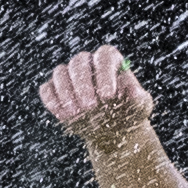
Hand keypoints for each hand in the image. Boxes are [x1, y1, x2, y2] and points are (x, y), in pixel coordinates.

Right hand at [39, 45, 157, 148]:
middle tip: (90, 106)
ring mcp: (70, 75)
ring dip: (65, 92)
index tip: (108, 96)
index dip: (105, 74)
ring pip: (60, 73)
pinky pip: (47, 89)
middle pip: (78, 62)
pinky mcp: (55, 90)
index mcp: (110, 60)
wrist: (114, 130)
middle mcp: (88, 63)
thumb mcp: (140, 107)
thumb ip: (139, 99)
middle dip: (82, 84)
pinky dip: (52, 101)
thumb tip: (134, 91)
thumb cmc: (129, 113)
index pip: (104, 57)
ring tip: (76, 113)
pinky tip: (62, 115)